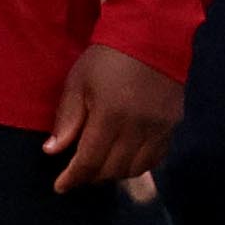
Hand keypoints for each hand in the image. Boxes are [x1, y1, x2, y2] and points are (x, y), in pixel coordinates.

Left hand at [44, 43, 181, 192]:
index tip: (60, 187)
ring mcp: (159, 129)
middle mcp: (138, 128)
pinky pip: (156, 159)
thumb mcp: (77, 83)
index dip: (73, 178)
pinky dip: (138, 166)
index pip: (89, 161)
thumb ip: (67, 119)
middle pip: (112, 169)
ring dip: (114, 174)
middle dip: (91, 177)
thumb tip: (52, 151)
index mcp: (111, 117)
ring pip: (136, 168)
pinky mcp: (173, 126)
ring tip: (98, 168)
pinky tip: (124, 160)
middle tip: (76, 175)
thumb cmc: (107, 58)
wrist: (152, 37)